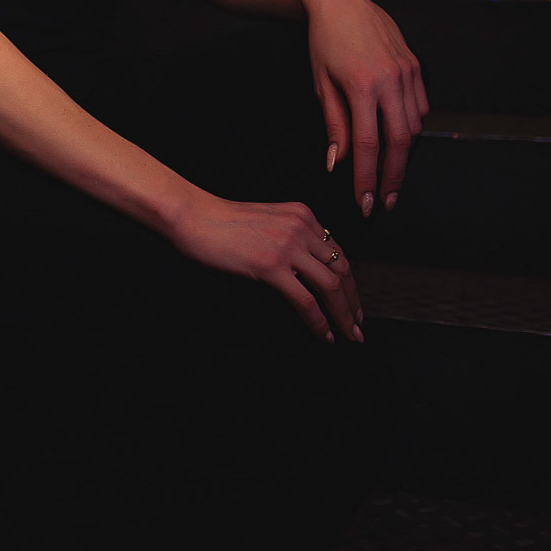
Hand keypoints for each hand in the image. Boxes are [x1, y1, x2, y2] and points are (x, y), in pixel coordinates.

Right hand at [168, 193, 364, 342]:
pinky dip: (319, 321)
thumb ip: (289, 238)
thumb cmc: (221, 222)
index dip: (349, 281)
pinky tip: (324, 335)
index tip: (352, 302)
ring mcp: (288, 246)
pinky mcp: (272, 265)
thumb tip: (303, 271)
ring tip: (348, 335)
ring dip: (343, 315)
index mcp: (302, 215)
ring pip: (331, 286)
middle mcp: (302, 227)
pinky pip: (305, 299)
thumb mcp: (266, 221)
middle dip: (353, 301)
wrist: (193, 216)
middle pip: (342, 269)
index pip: (338, 252)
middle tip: (357, 326)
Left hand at [303, 0, 429, 216]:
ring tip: (389, 175)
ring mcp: (407, 72)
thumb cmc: (323, 43)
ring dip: (403, 155)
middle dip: (394, 177)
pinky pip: (420, 107)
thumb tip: (337, 164)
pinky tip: (398, 140)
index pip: (367, 146)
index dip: (367, 179)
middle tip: (386, 202)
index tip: (365, 203)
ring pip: (414, 126)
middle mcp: (390, 80)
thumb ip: (334, 126)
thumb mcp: (321, 85)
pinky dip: (411, 128)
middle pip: (399, 142)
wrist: (341, 2)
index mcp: (362, 86)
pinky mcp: (415, 66)